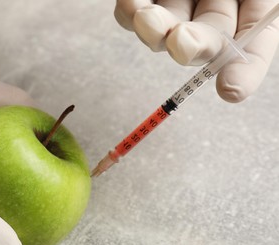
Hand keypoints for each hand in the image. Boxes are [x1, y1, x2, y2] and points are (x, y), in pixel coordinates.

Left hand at [114, 0, 278, 101]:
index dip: (244, 71)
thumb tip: (253, 43)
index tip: (231, 91)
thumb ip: (260, 9)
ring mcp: (176, 2)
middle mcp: (213, 6)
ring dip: (157, 32)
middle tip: (182, 44)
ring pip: (165, 30)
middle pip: (205, 39)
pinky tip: (134, 10)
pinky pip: (133, 8)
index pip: (254, 46)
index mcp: (249, 4)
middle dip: (193, 47)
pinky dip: (129, 13)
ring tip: (150, 22)